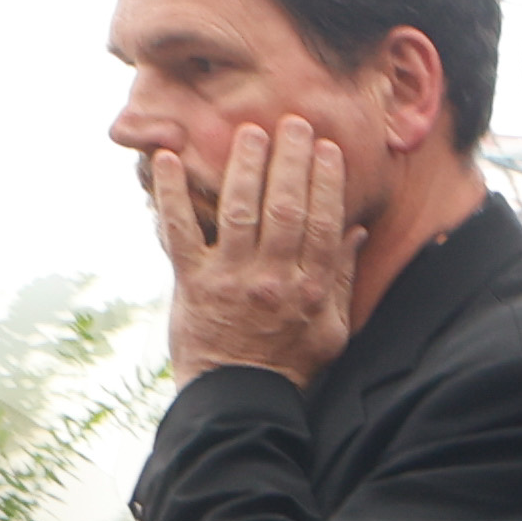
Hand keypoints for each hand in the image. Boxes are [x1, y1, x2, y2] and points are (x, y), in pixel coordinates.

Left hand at [148, 120, 358, 386]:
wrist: (241, 396)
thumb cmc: (291, 361)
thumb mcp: (332, 327)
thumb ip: (343, 277)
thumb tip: (357, 231)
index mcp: (312, 290)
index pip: (323, 224)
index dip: (325, 183)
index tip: (327, 149)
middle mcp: (273, 280)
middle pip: (285, 210)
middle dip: (290, 163)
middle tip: (293, 123)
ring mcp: (231, 279)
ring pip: (240, 213)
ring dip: (244, 168)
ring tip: (251, 133)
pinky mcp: (192, 282)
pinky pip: (179, 231)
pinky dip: (170, 194)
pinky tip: (164, 160)